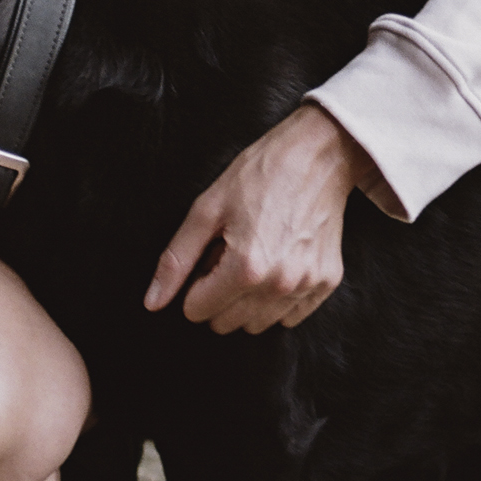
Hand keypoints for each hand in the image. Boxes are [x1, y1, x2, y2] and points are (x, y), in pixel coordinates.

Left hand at [144, 105, 378, 334]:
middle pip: (226, 323)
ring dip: (246, 301)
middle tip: (229, 254)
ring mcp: (307, 285)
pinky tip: (278, 265)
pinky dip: (277, 301)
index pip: (196, 311)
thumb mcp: (207, 209)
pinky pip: (290, 317)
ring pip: (257, 325)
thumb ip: (176, 260)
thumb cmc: (260, 174)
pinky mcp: (327, 282)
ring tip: (254, 258)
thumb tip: (153, 303)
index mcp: (245, 268)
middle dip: (218, 295)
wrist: (318, 154)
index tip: (208, 256)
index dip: (194, 285)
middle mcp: (279, 284)